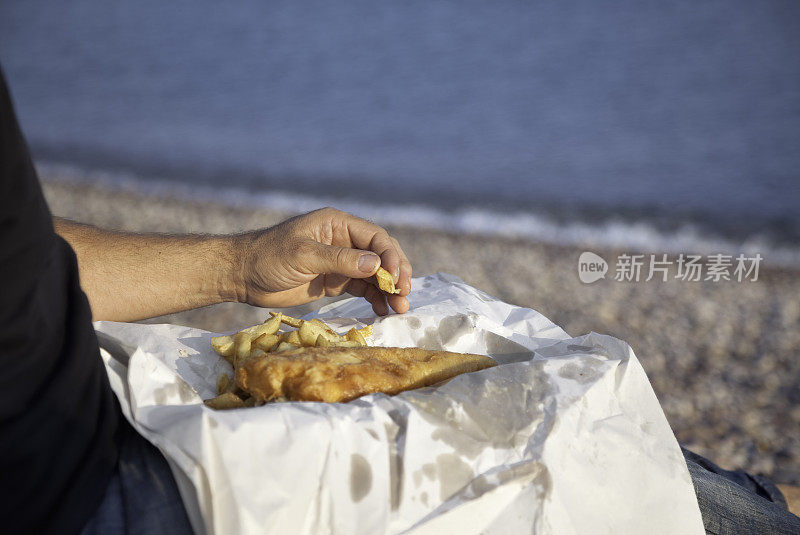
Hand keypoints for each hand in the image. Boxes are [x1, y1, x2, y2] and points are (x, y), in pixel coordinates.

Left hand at [234, 207, 411, 314]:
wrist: (243, 276)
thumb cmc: (269, 257)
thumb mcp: (303, 255)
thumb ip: (340, 259)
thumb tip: (376, 264)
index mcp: (337, 224)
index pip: (375, 237)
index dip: (390, 256)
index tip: (396, 278)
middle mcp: (344, 241)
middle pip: (381, 255)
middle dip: (396, 274)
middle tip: (405, 294)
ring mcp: (341, 262)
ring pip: (375, 274)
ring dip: (389, 290)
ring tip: (400, 309)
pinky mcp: (336, 281)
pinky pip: (362, 289)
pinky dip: (375, 299)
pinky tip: (383, 311)